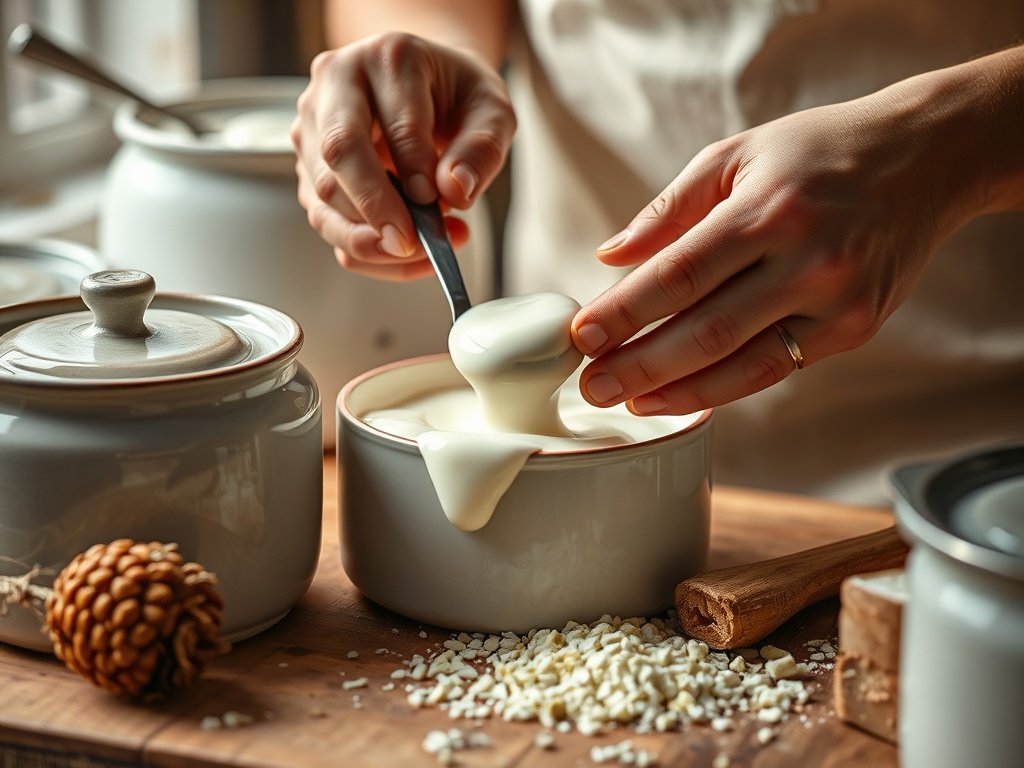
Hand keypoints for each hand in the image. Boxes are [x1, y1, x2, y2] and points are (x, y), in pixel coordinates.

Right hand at [292, 32, 515, 280]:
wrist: (428, 91)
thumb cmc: (458, 98)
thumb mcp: (492, 112)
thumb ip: (482, 149)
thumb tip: (455, 191)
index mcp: (388, 59)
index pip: (396, 122)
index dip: (416, 170)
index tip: (438, 203)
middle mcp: (337, 85)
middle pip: (340, 152)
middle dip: (376, 207)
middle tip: (409, 243)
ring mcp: (313, 127)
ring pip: (324, 196)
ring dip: (370, 238)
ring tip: (424, 250)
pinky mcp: (309, 169)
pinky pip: (327, 221)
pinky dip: (365, 250)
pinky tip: (405, 255)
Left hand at [571, 85, 980, 414]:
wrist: (926, 159)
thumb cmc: (818, 152)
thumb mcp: (737, 155)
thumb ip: (669, 209)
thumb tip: (610, 257)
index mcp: (768, 209)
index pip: (679, 273)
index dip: (625, 311)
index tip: (581, 335)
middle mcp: (806, 260)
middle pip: (705, 329)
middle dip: (638, 364)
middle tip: (590, 386)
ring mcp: (836, 301)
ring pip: (740, 362)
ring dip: (673, 389)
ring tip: (624, 402)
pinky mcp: (853, 329)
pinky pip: (773, 369)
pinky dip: (720, 388)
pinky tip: (677, 395)